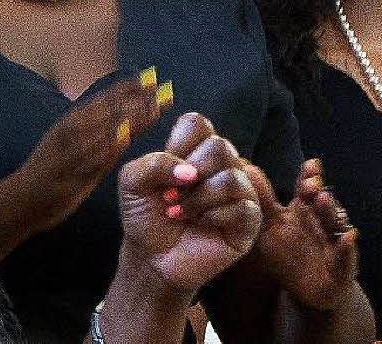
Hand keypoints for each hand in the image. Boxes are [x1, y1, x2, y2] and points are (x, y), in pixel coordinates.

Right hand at [19, 70, 165, 231]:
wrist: (18, 201)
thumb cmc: (48, 173)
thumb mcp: (69, 145)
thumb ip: (95, 135)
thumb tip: (124, 126)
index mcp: (70, 122)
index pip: (104, 99)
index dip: (128, 88)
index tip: (152, 78)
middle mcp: (69, 131)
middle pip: (107, 109)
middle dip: (135, 98)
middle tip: (162, 88)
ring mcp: (68, 152)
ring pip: (102, 128)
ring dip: (128, 116)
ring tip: (154, 108)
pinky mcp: (67, 173)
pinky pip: (89, 157)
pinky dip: (107, 144)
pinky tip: (124, 136)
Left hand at [117, 112, 261, 293]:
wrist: (151, 258)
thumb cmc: (146, 216)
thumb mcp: (132, 182)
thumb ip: (152, 163)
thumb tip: (189, 171)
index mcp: (196, 150)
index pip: (198, 123)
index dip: (178, 144)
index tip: (165, 171)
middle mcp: (222, 165)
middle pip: (219, 146)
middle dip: (188, 175)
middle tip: (170, 196)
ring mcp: (239, 192)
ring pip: (231, 178)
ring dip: (197, 199)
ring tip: (180, 213)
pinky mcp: (249, 221)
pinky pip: (243, 208)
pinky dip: (213, 216)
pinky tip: (200, 224)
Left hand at [246, 158, 358, 311]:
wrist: (309, 290)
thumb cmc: (288, 252)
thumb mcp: (270, 225)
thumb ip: (262, 198)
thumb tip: (246, 166)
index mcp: (305, 209)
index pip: (308, 188)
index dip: (309, 176)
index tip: (311, 165)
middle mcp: (322, 221)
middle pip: (322, 202)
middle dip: (318, 191)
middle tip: (312, 184)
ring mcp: (334, 241)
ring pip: (335, 223)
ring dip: (329, 211)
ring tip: (324, 200)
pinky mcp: (343, 265)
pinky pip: (345, 255)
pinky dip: (346, 247)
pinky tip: (347, 237)